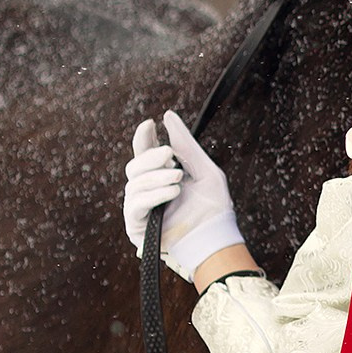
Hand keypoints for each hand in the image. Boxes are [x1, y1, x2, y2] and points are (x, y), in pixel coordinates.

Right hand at [122, 113, 245, 278]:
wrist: (217, 236)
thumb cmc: (214, 207)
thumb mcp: (204, 169)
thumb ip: (185, 144)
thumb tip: (168, 115)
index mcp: (161, 176)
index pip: (144, 153)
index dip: (143, 138)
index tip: (150, 123)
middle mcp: (148, 191)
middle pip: (134, 166)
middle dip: (151, 157)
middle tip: (171, 156)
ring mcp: (141, 209)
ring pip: (135, 184)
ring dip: (157, 177)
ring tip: (178, 178)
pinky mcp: (137, 226)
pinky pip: (136, 204)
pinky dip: (153, 195)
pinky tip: (172, 191)